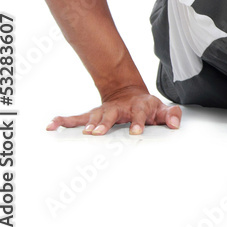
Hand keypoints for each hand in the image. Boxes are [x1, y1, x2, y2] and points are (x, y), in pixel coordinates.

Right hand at [45, 86, 181, 134]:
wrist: (129, 94)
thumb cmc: (148, 106)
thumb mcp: (162, 109)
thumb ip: (171, 115)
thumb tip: (175, 125)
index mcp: (139, 106)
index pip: (140, 114)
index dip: (139, 123)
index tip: (136, 132)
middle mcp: (120, 108)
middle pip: (111, 115)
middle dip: (104, 123)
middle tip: (97, 133)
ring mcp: (105, 111)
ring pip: (93, 116)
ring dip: (86, 124)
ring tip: (82, 132)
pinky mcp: (93, 115)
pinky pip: (76, 118)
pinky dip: (64, 121)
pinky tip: (52, 125)